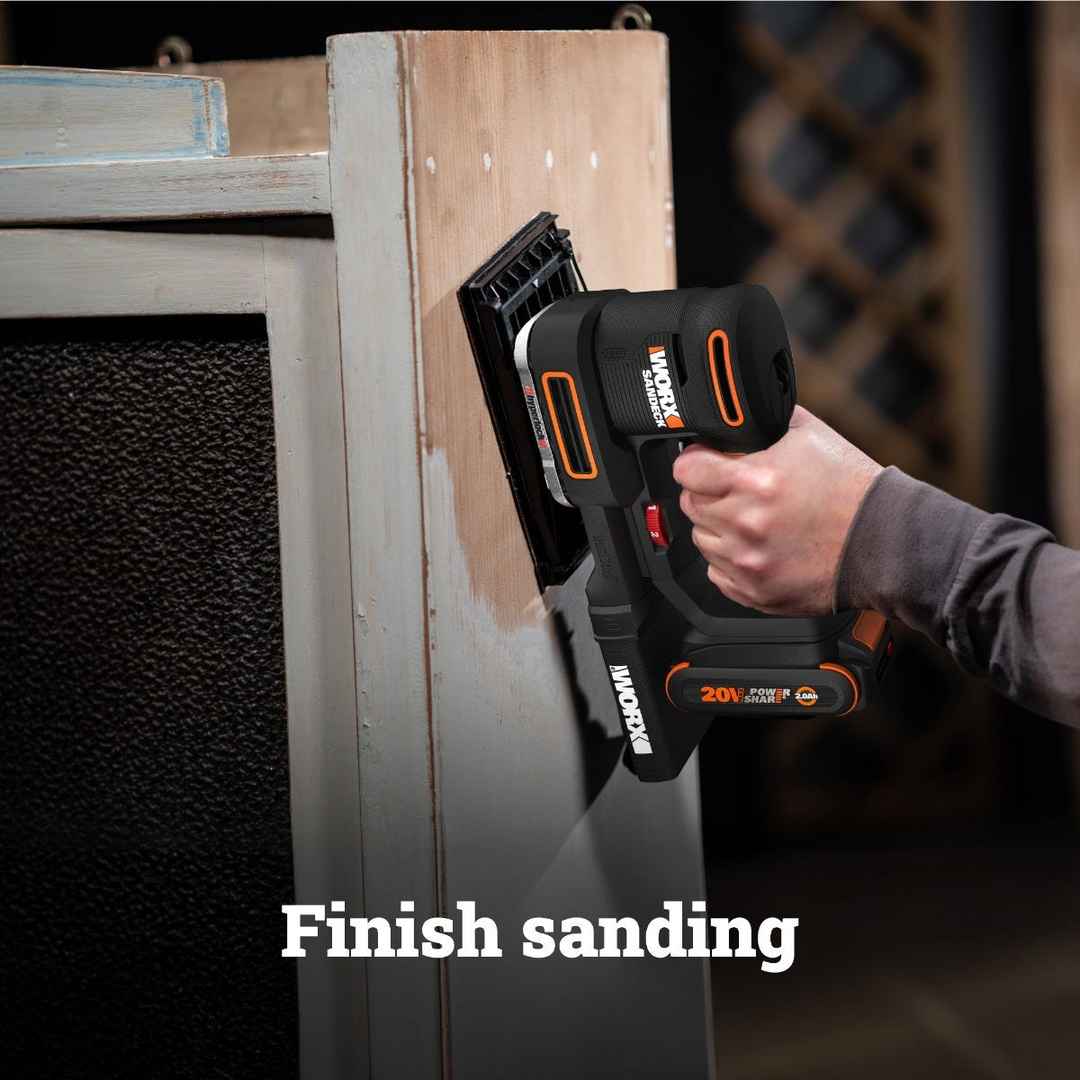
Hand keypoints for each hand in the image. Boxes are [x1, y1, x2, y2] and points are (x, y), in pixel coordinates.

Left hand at [672, 406, 881, 614]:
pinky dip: (730, 560)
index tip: (703, 462)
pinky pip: (716, 573)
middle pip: (691, 503)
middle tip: (736, 490)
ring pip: (702, 539)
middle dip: (708, 493)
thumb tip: (732, 416)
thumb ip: (763, 421)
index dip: (695, 462)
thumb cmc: (852, 489)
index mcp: (756, 481)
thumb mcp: (809, 434)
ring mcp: (748, 562)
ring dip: (718, 527)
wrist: (886, 540)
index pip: (686, 470)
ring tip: (754, 519)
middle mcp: (746, 523)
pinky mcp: (755, 591)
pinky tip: (758, 547)